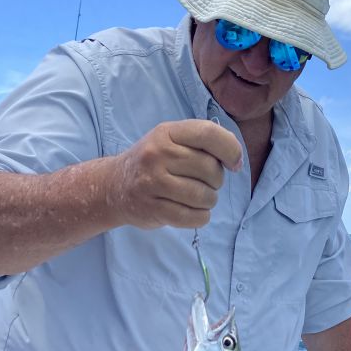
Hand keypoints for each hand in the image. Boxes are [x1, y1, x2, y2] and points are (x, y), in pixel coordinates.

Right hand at [113, 120, 242, 229]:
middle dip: (216, 180)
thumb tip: (235, 160)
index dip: (230, 149)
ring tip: (197, 197)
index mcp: (167, 132)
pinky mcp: (153, 209)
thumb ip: (202, 143)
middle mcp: (157, 154)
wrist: (114, 186)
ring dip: (208, 201)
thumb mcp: (171, 140)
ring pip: (204, 196)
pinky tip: (193, 211)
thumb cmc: (154, 162)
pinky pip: (193, 217)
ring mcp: (153, 183)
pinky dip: (200, 217)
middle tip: (205, 183)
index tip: (234, 163)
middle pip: (210, 169)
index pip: (208, 133)